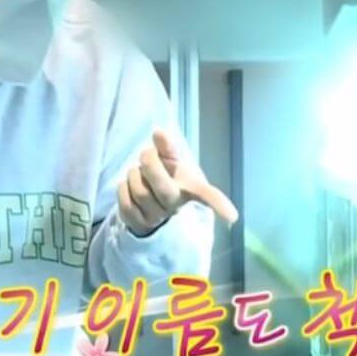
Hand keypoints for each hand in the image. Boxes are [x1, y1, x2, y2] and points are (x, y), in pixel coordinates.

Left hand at [117, 129, 239, 236]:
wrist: (151, 201)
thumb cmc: (168, 176)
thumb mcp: (171, 160)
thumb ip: (167, 147)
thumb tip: (159, 131)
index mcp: (190, 189)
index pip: (207, 196)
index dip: (219, 204)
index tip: (232, 217)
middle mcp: (176, 206)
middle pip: (163, 188)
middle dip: (150, 164)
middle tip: (146, 155)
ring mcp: (156, 218)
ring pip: (139, 191)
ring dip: (134, 174)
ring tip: (140, 173)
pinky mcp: (136, 223)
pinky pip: (124, 200)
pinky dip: (123, 188)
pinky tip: (130, 186)